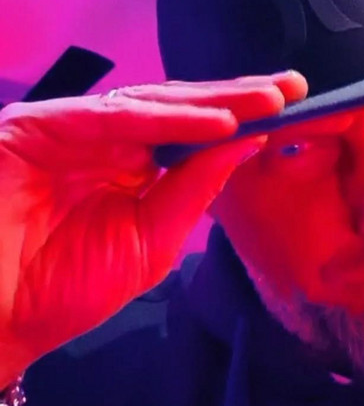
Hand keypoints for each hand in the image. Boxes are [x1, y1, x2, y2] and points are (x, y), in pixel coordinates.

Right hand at [0, 71, 307, 384]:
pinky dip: (162, 118)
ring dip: (212, 101)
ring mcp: (76, 130)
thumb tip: (246, 144)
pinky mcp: (40, 126)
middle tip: (293, 88)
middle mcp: (110, 142)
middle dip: (239, 97)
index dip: (243, 120)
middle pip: (183, 110)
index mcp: (136, 169)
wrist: (0, 316)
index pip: (196, 136)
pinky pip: (109, 117)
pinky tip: (213, 121)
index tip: (291, 111)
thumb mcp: (153, 240)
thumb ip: (194, 191)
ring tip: (266, 99)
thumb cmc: (69, 286)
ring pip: (153, 103)